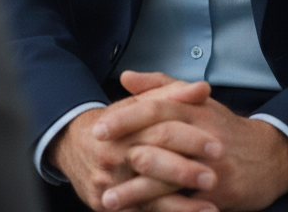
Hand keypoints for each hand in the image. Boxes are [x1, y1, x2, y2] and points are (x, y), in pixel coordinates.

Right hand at [46, 76, 221, 210]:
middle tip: (213, 177)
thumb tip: (202, 88)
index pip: (158, 129)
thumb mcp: (137, 104)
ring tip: (210, 207)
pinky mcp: (105, 204)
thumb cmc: (114, 124)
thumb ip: (171, 94)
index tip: (215, 143)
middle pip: (151, 161)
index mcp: (123, 124)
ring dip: (180, 204)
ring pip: (146, 194)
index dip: (188, 136)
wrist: (71, 145)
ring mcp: (108, 181)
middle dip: (184, 171)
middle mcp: (113, 153)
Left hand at [98, 72, 287, 211]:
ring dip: (137, 191)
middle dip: (126, 153)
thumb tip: (125, 77)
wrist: (270, 156)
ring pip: (171, 179)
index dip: (125, 118)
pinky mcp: (221, 196)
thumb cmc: (223, 127)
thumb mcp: (196, 100)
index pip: (155, 108)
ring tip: (110, 199)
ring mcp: (213, 167)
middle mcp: (203, 136)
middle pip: (160, 139)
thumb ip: (160, 87)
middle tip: (99, 164)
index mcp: (194, 109)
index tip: (98, 128)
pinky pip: (187, 207)